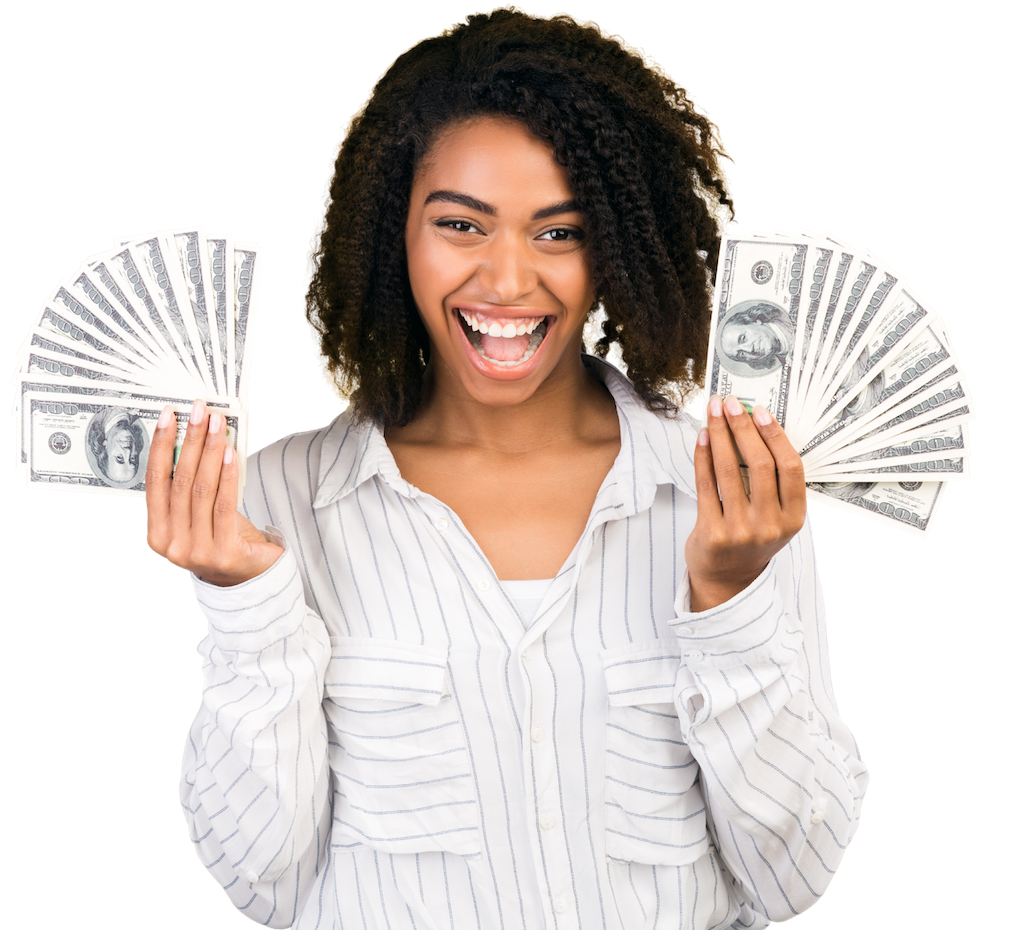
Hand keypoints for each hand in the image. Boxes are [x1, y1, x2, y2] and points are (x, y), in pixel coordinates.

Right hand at [144, 400, 283, 585]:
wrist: (249, 578)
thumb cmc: (222, 538)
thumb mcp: (198, 515)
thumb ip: (190, 487)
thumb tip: (193, 437)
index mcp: (156, 534)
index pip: (154, 481)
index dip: (159, 446)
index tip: (168, 416)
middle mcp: (171, 544)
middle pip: (179, 481)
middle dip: (189, 441)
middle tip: (198, 412)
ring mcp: (196, 551)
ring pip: (201, 490)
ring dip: (209, 452)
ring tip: (218, 425)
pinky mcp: (224, 553)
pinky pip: (223, 506)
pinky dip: (226, 476)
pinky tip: (229, 454)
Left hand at [685, 395, 805, 610]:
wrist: (727, 580)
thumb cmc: (752, 539)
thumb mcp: (775, 517)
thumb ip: (773, 484)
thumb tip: (754, 427)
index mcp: (793, 518)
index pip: (790, 468)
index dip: (775, 435)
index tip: (759, 411)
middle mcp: (770, 525)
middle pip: (760, 464)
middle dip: (743, 427)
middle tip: (731, 403)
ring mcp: (741, 531)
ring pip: (729, 470)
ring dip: (720, 435)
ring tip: (713, 413)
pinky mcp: (713, 533)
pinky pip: (706, 485)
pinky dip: (703, 456)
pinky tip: (702, 438)